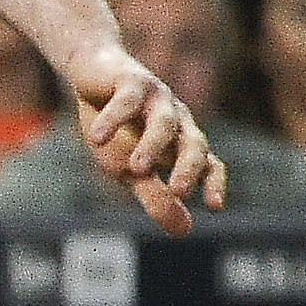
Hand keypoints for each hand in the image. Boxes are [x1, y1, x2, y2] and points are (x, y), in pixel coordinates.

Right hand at [68, 46, 224, 233]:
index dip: (212, 182)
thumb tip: (184, 230)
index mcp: (180, 141)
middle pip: (193, 143)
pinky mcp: (130, 80)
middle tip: (177, 191)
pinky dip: (112, 119)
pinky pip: (126, 100)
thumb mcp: (130, 167)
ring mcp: (156, 98)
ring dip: (151, 146)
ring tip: (134, 169)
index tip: (213, 207)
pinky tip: (96, 138)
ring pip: (163, 122)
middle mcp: (176, 119)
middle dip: (188, 167)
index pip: (208, 163)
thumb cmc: (115, 125)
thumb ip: (155, 196)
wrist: (91, 74)